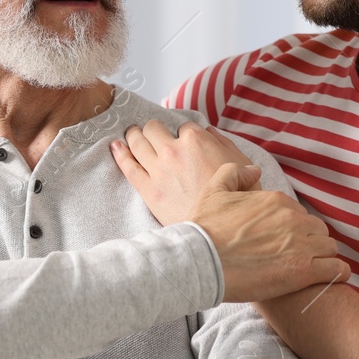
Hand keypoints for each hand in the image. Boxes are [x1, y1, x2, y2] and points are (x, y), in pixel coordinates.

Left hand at [110, 119, 256, 225]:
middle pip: (154, 129)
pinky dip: (120, 153)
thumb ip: (225, 145)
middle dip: (154, 129)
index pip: (184, 126)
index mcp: (198, 141)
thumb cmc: (236, 200)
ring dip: (134, 134)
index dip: (184, 132)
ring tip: (132, 133)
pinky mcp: (148, 190)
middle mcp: (174, 150)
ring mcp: (158, 169)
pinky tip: (115, 146)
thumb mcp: (243, 167)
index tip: (183, 139)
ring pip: (137, 142)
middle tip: (153, 133)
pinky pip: (128, 166)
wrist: (220, 231)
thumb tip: (211, 132)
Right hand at [178, 163, 349, 302]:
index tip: (283, 241)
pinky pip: (336, 270)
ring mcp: (301, 245)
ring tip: (311, 270)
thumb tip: (255, 169)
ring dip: (322, 257)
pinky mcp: (304, 271)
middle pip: (317, 229)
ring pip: (329, 248)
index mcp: (277, 200)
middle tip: (296, 257)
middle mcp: (293, 219)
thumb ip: (235, 173)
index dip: (293, 228)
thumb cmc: (204, 230)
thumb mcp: (214, 191)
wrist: (199, 262)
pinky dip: (337, 274)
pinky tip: (331, 278)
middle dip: (310, 241)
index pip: (299, 213)